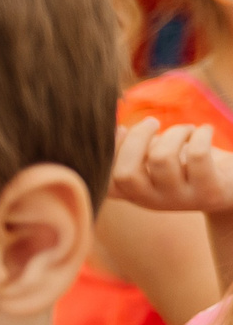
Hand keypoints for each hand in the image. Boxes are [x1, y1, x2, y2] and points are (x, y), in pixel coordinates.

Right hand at [112, 116, 232, 213]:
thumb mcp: (155, 160)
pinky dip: (200, 133)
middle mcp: (152, 202)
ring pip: (162, 158)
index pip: (105, 183)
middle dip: (138, 138)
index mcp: (134, 194)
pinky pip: (197, 155)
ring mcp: (181, 200)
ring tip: (186, 130)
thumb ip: (133, 149)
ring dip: (175, 132)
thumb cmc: (187, 165)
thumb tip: (114, 130)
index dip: (108, 153)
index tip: (122, 129)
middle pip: (126, 173)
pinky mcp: (209, 193)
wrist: (232, 185)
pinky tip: (204, 131)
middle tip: (153, 122)